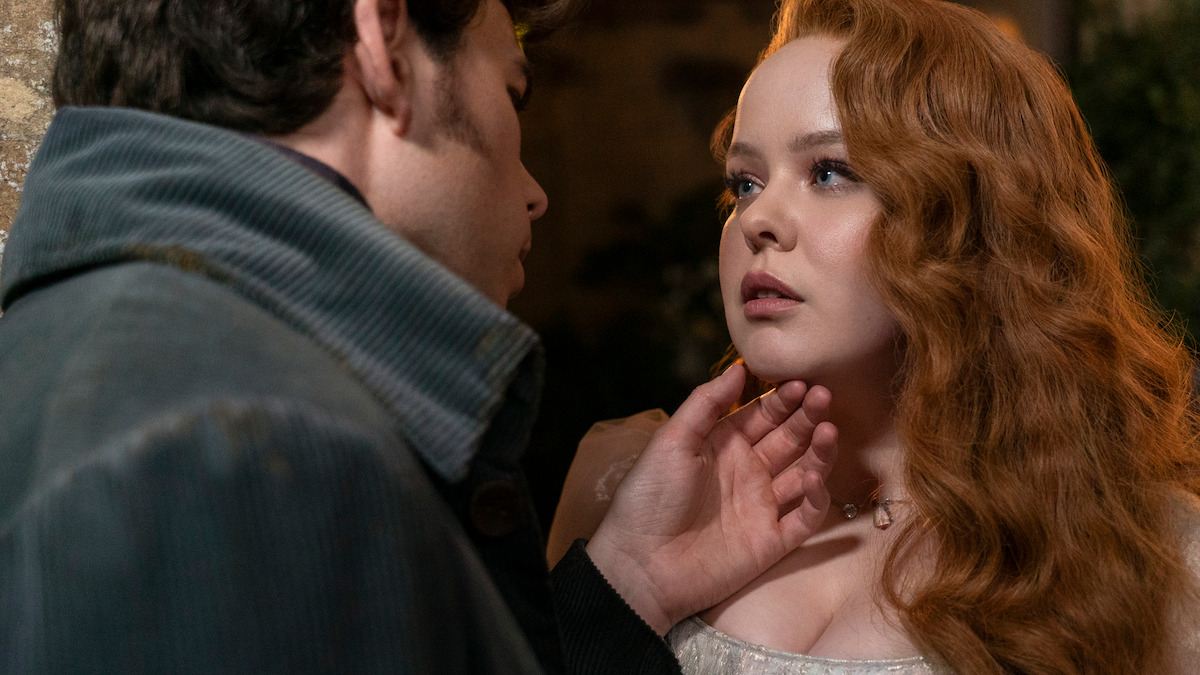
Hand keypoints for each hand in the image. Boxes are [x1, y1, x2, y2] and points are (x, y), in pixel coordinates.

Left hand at [585, 363, 837, 634]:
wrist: (641, 564)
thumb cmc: (649, 498)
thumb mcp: (672, 441)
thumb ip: (706, 404)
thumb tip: (738, 368)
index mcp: (723, 447)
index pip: (763, 416)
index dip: (784, 400)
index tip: (802, 382)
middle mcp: (748, 472)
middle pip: (789, 439)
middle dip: (807, 417)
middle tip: (823, 396)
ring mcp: (762, 507)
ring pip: (805, 474)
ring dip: (819, 453)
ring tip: (829, 430)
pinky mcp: (771, 542)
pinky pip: (805, 518)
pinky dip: (816, 499)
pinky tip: (815, 479)